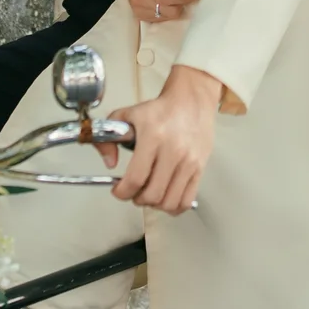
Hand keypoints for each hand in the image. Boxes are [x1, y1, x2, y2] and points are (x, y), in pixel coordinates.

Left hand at [108, 64, 220, 213]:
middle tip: (133, 192)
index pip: (136, 178)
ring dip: (154, 205)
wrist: (191, 101)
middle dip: (136, 199)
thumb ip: (109, 138)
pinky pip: (186, 201)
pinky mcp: (200, 168)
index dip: (122, 192)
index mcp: (153, 137)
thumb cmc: (160, 110)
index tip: (118, 190)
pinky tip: (165, 198)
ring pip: (169, 202)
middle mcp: (173, 151)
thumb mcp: (127, 115)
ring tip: (148, 194)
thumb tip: (109, 163)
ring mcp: (189, 162)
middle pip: (152, 194)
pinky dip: (173, 207)